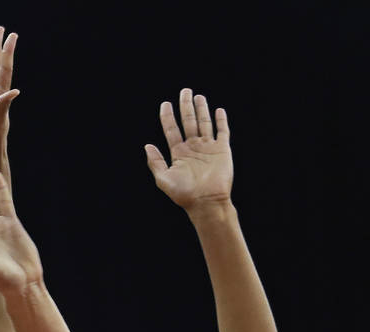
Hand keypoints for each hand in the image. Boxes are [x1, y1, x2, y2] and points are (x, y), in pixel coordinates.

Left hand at [145, 89, 232, 212]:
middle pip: (188, 121)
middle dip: (185, 106)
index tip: (165, 104)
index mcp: (178, 153)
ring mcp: (208, 148)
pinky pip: (222, 131)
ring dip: (201, 109)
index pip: (171, 130)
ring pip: (204, 123)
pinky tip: (218, 110)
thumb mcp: (163, 179)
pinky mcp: (222, 150)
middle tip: (184, 91)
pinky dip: (221, 120)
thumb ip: (155, 163)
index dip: (167, 117)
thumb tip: (147, 145)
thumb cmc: (183, 194)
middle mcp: (193, 148)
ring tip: (197, 96)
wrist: (206, 202)